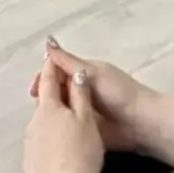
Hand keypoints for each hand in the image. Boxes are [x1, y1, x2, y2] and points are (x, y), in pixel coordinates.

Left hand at [24, 60, 105, 172]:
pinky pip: (40, 143)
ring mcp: (30, 143)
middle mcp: (34, 122)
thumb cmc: (82, 152)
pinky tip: (60, 148)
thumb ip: (80, 93)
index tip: (52, 56)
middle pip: (44, 102)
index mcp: (48, 108)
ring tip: (66, 124)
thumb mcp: (87, 118)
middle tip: (65, 91)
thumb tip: (76, 73)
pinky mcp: (30, 161)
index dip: (51, 66)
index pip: (48, 80)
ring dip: (51, 119)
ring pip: (41, 123)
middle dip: (53, 95)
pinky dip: (48, 140)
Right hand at [27, 41, 145, 151]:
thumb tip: (47, 40)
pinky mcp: (87, 128)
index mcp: (84, 74)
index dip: (44, 78)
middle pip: (58, 90)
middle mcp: (83, 90)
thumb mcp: (91, 73)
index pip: (57, 72)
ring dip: (52, 112)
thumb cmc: (118, 93)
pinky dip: (60, 126)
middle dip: (46, 97)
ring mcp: (85, 110)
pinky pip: (69, 125)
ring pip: (62, 109)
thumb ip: (68, 61)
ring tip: (41, 121)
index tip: (34, 91)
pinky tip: (50, 131)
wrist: (140, 123)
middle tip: (38, 108)